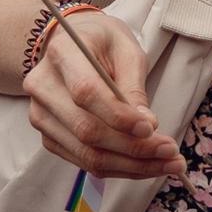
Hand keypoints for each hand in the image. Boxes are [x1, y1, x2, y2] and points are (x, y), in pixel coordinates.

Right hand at [21, 14, 183, 183]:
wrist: (74, 45)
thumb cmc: (104, 43)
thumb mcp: (127, 51)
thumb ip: (134, 87)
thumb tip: (147, 127)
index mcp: (62, 53)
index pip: (86, 92)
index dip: (119, 116)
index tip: (152, 128)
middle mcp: (43, 87)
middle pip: (86, 130)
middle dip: (133, 148)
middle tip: (170, 154)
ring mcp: (41, 115)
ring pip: (86, 153)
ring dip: (130, 165)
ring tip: (167, 164)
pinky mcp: (48, 137)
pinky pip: (83, 161)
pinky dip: (118, 167)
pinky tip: (145, 165)